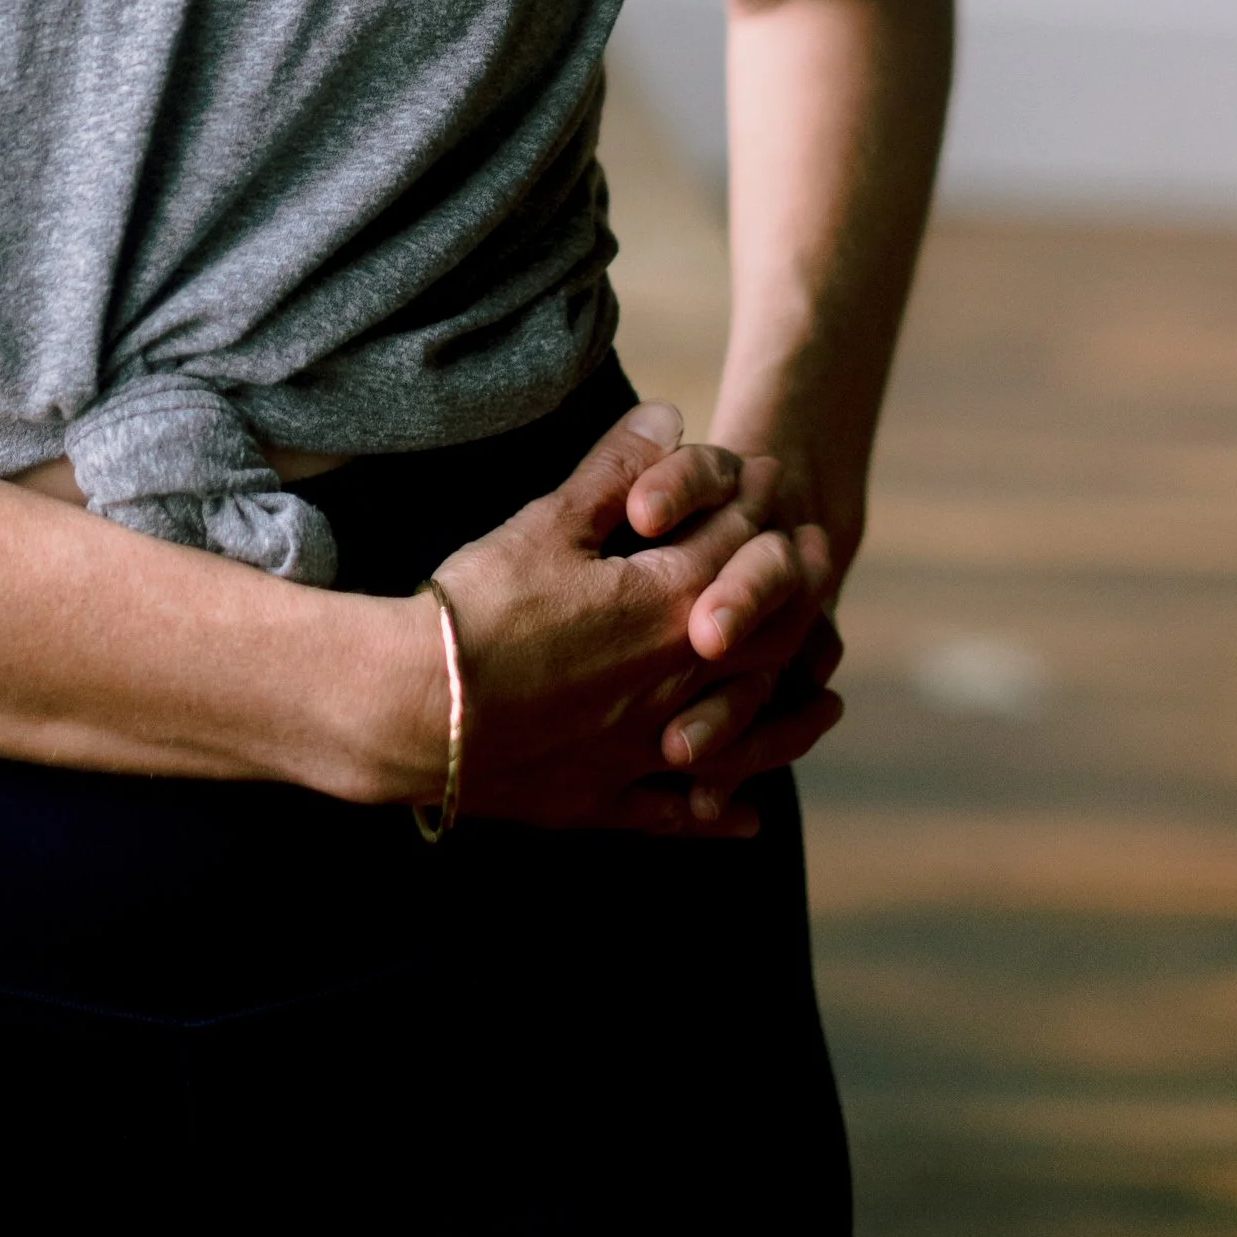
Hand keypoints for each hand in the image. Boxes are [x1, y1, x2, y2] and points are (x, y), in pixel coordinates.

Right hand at [421, 404, 843, 838]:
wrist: (411, 708)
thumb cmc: (475, 608)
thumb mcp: (547, 524)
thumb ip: (615, 471)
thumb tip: (670, 418)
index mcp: (666, 608)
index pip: (738, 551)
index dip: (759, 508)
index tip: (776, 481)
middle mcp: (675, 685)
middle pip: (765, 640)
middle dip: (798, 595)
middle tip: (820, 566)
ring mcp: (644, 750)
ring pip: (745, 735)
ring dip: (792, 717)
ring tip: (825, 705)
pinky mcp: (603, 799)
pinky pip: (680, 813)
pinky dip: (721, 814)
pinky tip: (747, 818)